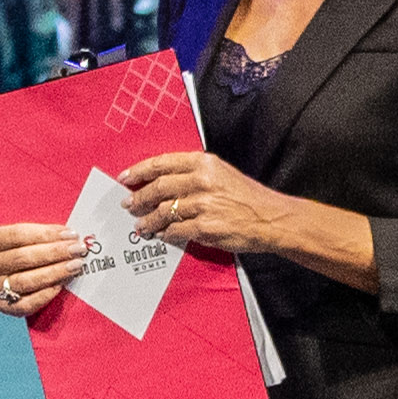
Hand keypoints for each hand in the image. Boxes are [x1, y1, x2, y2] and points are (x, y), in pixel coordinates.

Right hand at [0, 220, 91, 317]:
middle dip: (54, 253)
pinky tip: (61, 285)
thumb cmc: (22, 249)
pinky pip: (25, 304)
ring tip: (75, 265)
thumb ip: (38, 233)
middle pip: (22, 258)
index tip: (70, 234)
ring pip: (25, 281)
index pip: (17, 235)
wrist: (9, 274)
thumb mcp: (21, 236)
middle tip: (77, 250)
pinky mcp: (3, 307)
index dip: (46, 234)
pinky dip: (45, 295)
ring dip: (54, 272)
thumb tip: (68, 234)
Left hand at [117, 147, 306, 261]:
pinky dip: (165, 234)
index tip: (125, 178)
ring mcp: (203, 204)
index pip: (162, 164)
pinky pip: (175, 231)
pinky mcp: (206, 227)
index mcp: (204, 163)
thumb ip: (192, 174)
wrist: (273, 218)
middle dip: (138, 199)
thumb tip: (159, 182)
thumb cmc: (247, 197)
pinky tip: (161, 235)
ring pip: (162, 212)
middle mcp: (202, 181)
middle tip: (129, 206)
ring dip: (148, 221)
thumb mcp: (222, 173)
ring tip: (141, 226)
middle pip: (157, 188)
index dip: (139, 171)